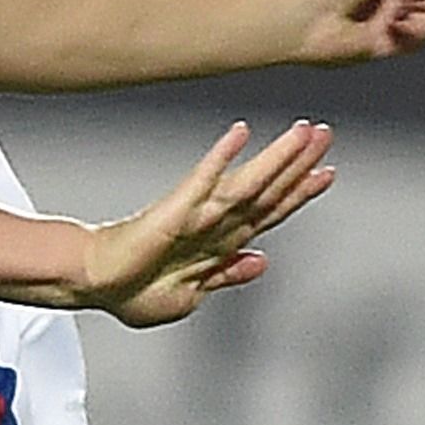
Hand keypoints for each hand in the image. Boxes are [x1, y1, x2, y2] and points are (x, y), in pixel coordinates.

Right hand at [68, 118, 334, 325]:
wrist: (96, 282)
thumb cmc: (135, 288)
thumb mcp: (192, 293)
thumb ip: (228, 275)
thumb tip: (261, 261)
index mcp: (223, 240)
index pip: (272, 211)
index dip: (301, 192)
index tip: (328, 172)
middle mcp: (217, 221)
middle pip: (268, 190)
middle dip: (299, 163)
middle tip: (325, 133)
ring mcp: (198, 213)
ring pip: (248, 182)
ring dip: (278, 157)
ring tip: (304, 131)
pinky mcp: (174, 210)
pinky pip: (203, 181)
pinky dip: (222, 158)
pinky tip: (239, 134)